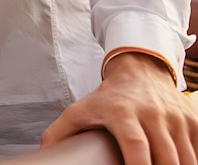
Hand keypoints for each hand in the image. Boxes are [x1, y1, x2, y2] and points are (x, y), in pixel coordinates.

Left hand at [41, 52, 197, 164]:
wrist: (140, 71)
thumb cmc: (108, 98)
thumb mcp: (80, 110)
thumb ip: (60, 132)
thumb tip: (45, 152)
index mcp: (123, 113)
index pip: (135, 145)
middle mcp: (153, 114)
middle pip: (166, 157)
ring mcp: (176, 118)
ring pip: (186, 158)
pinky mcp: (193, 121)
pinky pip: (197, 150)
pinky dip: (190, 161)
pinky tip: (178, 164)